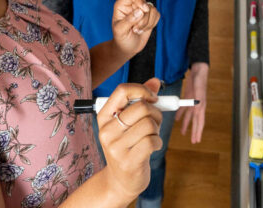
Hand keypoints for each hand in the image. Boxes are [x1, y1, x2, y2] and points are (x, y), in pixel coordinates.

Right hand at [97, 78, 162, 200]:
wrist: (120, 181)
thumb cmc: (128, 145)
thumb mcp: (129, 122)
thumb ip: (141, 100)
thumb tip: (155, 81)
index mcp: (104, 116)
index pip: (122, 91)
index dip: (142, 90)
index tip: (152, 98)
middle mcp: (107, 131)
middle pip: (141, 107)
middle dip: (156, 112)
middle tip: (155, 121)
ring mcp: (115, 147)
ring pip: (149, 124)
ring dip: (157, 129)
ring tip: (151, 136)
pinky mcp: (128, 161)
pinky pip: (152, 141)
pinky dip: (158, 142)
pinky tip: (152, 148)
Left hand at [111, 0, 159, 58]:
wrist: (127, 47)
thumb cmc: (121, 38)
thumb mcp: (120, 30)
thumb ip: (129, 20)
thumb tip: (140, 11)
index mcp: (122, 4)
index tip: (144, 9)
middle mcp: (132, 5)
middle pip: (144, 3)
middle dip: (143, 19)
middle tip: (135, 29)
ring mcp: (142, 10)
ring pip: (152, 10)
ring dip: (147, 23)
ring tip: (138, 31)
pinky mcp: (150, 16)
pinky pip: (157, 15)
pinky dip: (152, 24)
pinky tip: (144, 30)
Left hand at [175, 62, 207, 143]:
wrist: (198, 71)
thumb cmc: (200, 80)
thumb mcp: (199, 90)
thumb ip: (198, 100)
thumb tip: (197, 110)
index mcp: (201, 106)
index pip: (200, 122)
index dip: (198, 131)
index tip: (197, 140)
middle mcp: (197, 106)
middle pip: (195, 121)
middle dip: (194, 131)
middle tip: (193, 141)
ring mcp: (192, 102)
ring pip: (189, 116)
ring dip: (186, 125)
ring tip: (184, 133)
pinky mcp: (187, 98)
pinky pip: (183, 108)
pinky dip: (180, 114)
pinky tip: (177, 119)